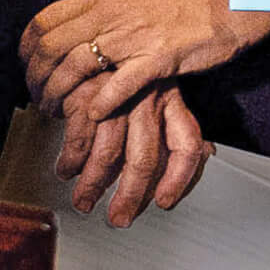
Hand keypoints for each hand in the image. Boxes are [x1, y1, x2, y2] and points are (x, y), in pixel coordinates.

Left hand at [21, 0, 269, 116]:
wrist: (222, 7)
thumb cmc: (174, 12)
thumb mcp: (125, 4)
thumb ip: (93, 19)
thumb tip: (58, 42)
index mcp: (100, 0)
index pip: (43, 22)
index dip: (27, 50)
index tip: (28, 68)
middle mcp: (111, 15)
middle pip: (51, 48)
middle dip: (36, 80)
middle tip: (39, 98)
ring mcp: (133, 37)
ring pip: (75, 67)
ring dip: (58, 96)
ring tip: (57, 113)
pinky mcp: (157, 59)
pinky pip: (117, 85)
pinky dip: (100, 103)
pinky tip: (94, 114)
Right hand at [55, 84, 211, 226]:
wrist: (92, 51)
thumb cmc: (125, 82)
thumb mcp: (156, 100)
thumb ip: (172, 130)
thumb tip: (203, 158)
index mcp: (172, 104)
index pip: (187, 144)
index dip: (180, 177)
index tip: (165, 202)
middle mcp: (149, 102)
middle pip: (145, 158)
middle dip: (130, 196)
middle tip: (119, 218)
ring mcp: (119, 99)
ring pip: (109, 153)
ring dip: (93, 186)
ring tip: (84, 203)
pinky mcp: (88, 96)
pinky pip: (80, 138)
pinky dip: (71, 162)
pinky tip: (66, 172)